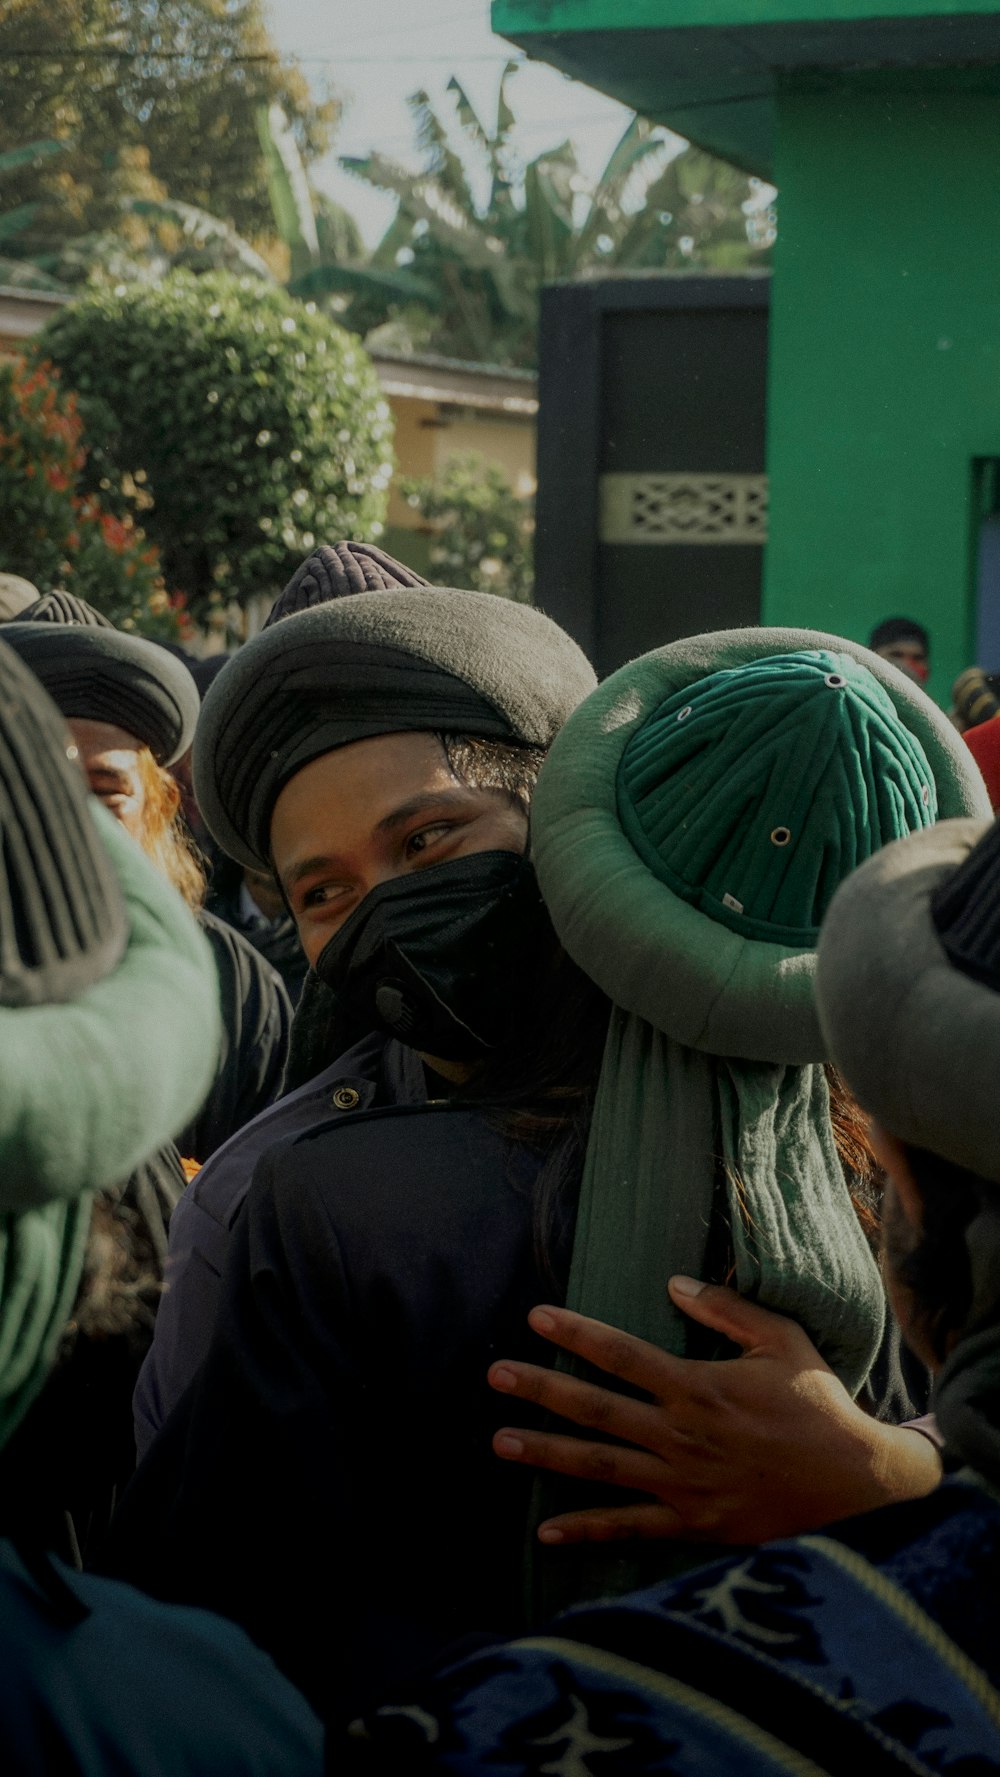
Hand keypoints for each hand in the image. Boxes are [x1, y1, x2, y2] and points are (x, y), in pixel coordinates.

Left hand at [488, 1277, 941, 1545]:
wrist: (858, 1488)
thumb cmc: (820, 1408)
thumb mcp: (784, 1342)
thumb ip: (728, 1310)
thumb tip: (674, 1283)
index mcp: (698, 1387)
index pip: (623, 1353)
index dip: (576, 1333)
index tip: (536, 1317)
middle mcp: (680, 1436)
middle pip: (596, 1408)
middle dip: (542, 1390)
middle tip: (495, 1375)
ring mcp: (681, 1485)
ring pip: (600, 1467)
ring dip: (547, 1454)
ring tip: (501, 1442)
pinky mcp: (692, 1525)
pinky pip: (630, 1529)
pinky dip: (587, 1530)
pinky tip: (545, 1531)